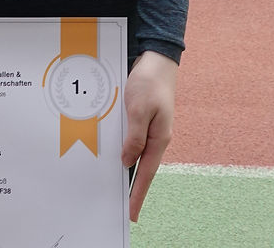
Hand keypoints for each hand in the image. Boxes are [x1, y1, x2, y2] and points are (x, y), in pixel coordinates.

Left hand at [121, 50, 178, 222]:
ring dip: (126, 168)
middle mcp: (156, 137)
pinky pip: (134, 140)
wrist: (157, 59)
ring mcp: (151, 128)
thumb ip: (134, 137)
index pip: (146, 173)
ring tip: (114, 185)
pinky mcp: (144, 119)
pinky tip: (115, 154)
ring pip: (137, 153)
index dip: (138, 194)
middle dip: (132, 186)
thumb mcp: (138, 109)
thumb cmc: (150, 81)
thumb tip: (127, 161)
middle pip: (142, 167)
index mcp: (159, 138)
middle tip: (120, 205)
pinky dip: (125, 149)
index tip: (131, 214)